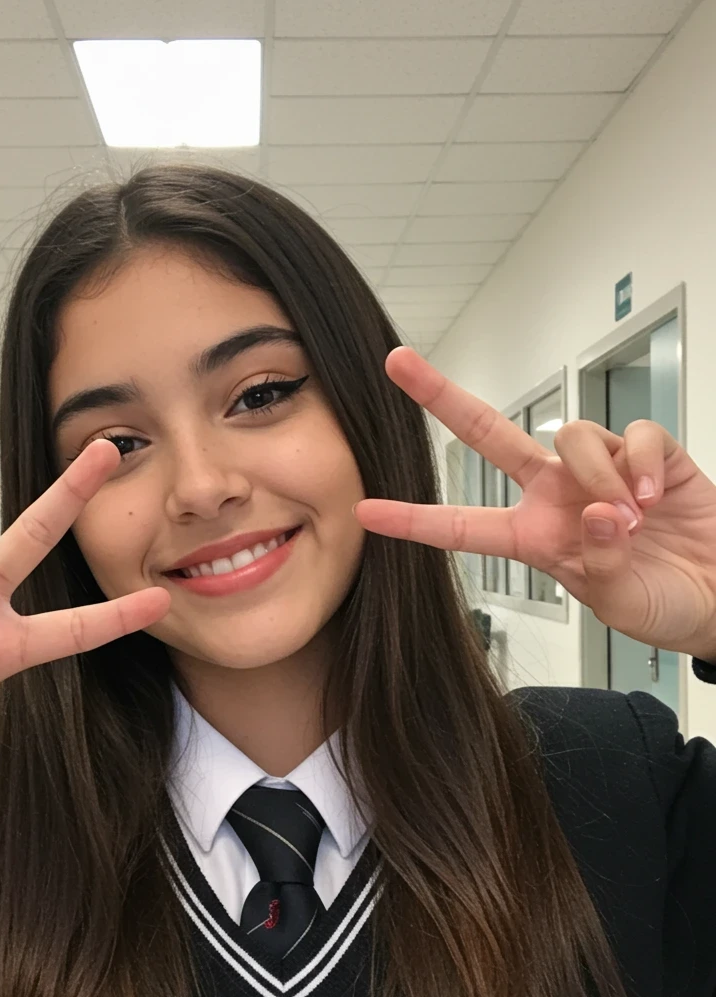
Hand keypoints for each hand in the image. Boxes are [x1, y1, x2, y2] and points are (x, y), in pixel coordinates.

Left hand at [353, 346, 715, 658]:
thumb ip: (600, 564)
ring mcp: (602, 469)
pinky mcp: (652, 454)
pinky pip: (635, 435)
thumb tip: (599, 512)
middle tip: (398, 363)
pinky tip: (658, 498)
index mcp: (534, 537)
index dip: (415, 520)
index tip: (365, 511)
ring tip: (634, 518)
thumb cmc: (661, 603)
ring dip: (598, 473)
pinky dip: (646, 464)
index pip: (462, 526)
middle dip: (442, 397)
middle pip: (490, 434)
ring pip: (571, 434)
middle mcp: (558, 494)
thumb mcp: (618, 604)